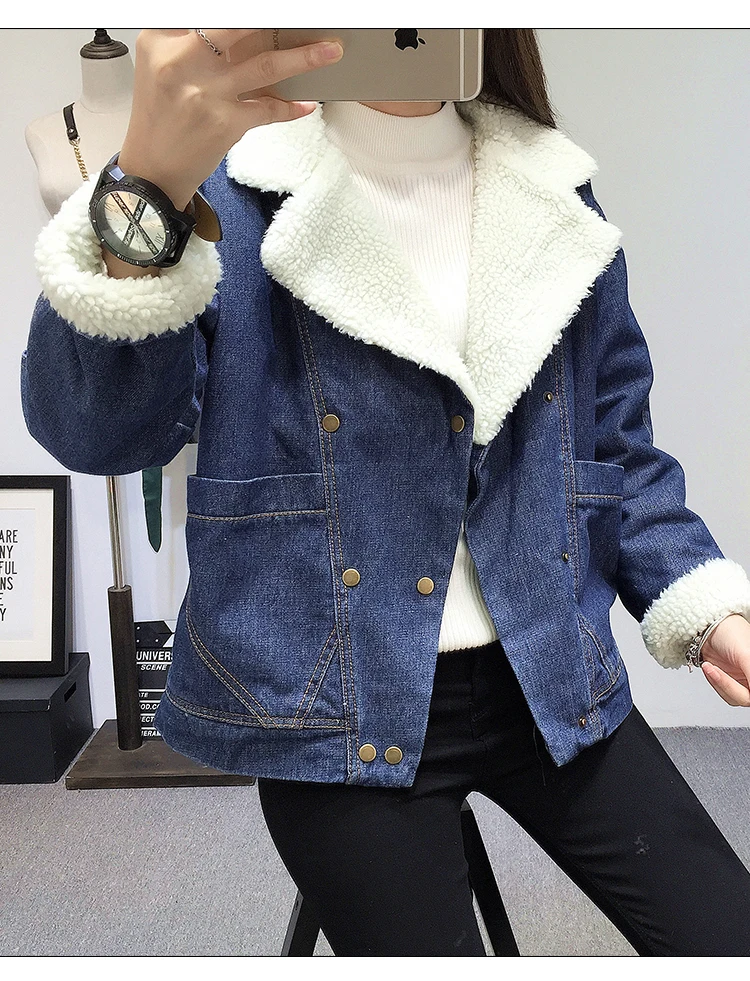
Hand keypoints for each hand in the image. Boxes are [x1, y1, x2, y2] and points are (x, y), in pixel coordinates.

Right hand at [119, 29, 343, 209]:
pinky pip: (267, 110)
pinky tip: (305, 105)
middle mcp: (182, 62)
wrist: (151, 170)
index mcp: (161, 41)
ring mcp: (206, 94)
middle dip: (280, 20)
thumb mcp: (160, 69)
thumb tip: (240, 30)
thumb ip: (190, 44)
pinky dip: (289, 108)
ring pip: (265, 66)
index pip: (210, 14)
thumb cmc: (160, 118)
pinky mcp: (224, 125)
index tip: (277, 12)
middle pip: (240, 27)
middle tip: (311, 16)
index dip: (245, 13)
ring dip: (303, 58)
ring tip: (330, 51)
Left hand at [700, 614, 749, 705]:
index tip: (742, 683)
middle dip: (729, 687)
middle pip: (747, 698)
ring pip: (736, 698)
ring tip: (710, 667)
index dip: (749, 692)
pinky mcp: (729, 682)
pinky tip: (710, 669)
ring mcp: (743, 680)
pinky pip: (725, 693)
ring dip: (720, 684)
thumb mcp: (745, 654)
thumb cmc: (729, 631)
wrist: (707, 625)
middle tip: (716, 671)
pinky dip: (716, 683)